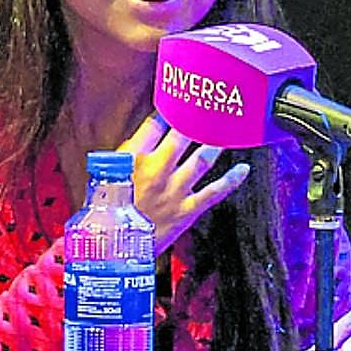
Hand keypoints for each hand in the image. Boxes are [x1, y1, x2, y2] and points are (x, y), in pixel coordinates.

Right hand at [117, 113, 249, 253]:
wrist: (112, 251)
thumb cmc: (108, 212)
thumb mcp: (106, 176)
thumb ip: (129, 154)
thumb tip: (153, 131)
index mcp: (131, 160)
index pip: (155, 125)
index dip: (170, 109)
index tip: (180, 100)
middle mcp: (155, 172)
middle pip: (182, 136)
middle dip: (198, 119)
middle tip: (211, 107)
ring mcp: (174, 191)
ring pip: (202, 160)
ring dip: (216, 144)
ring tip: (228, 129)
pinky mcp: (187, 210)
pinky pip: (215, 192)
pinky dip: (232, 180)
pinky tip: (243, 168)